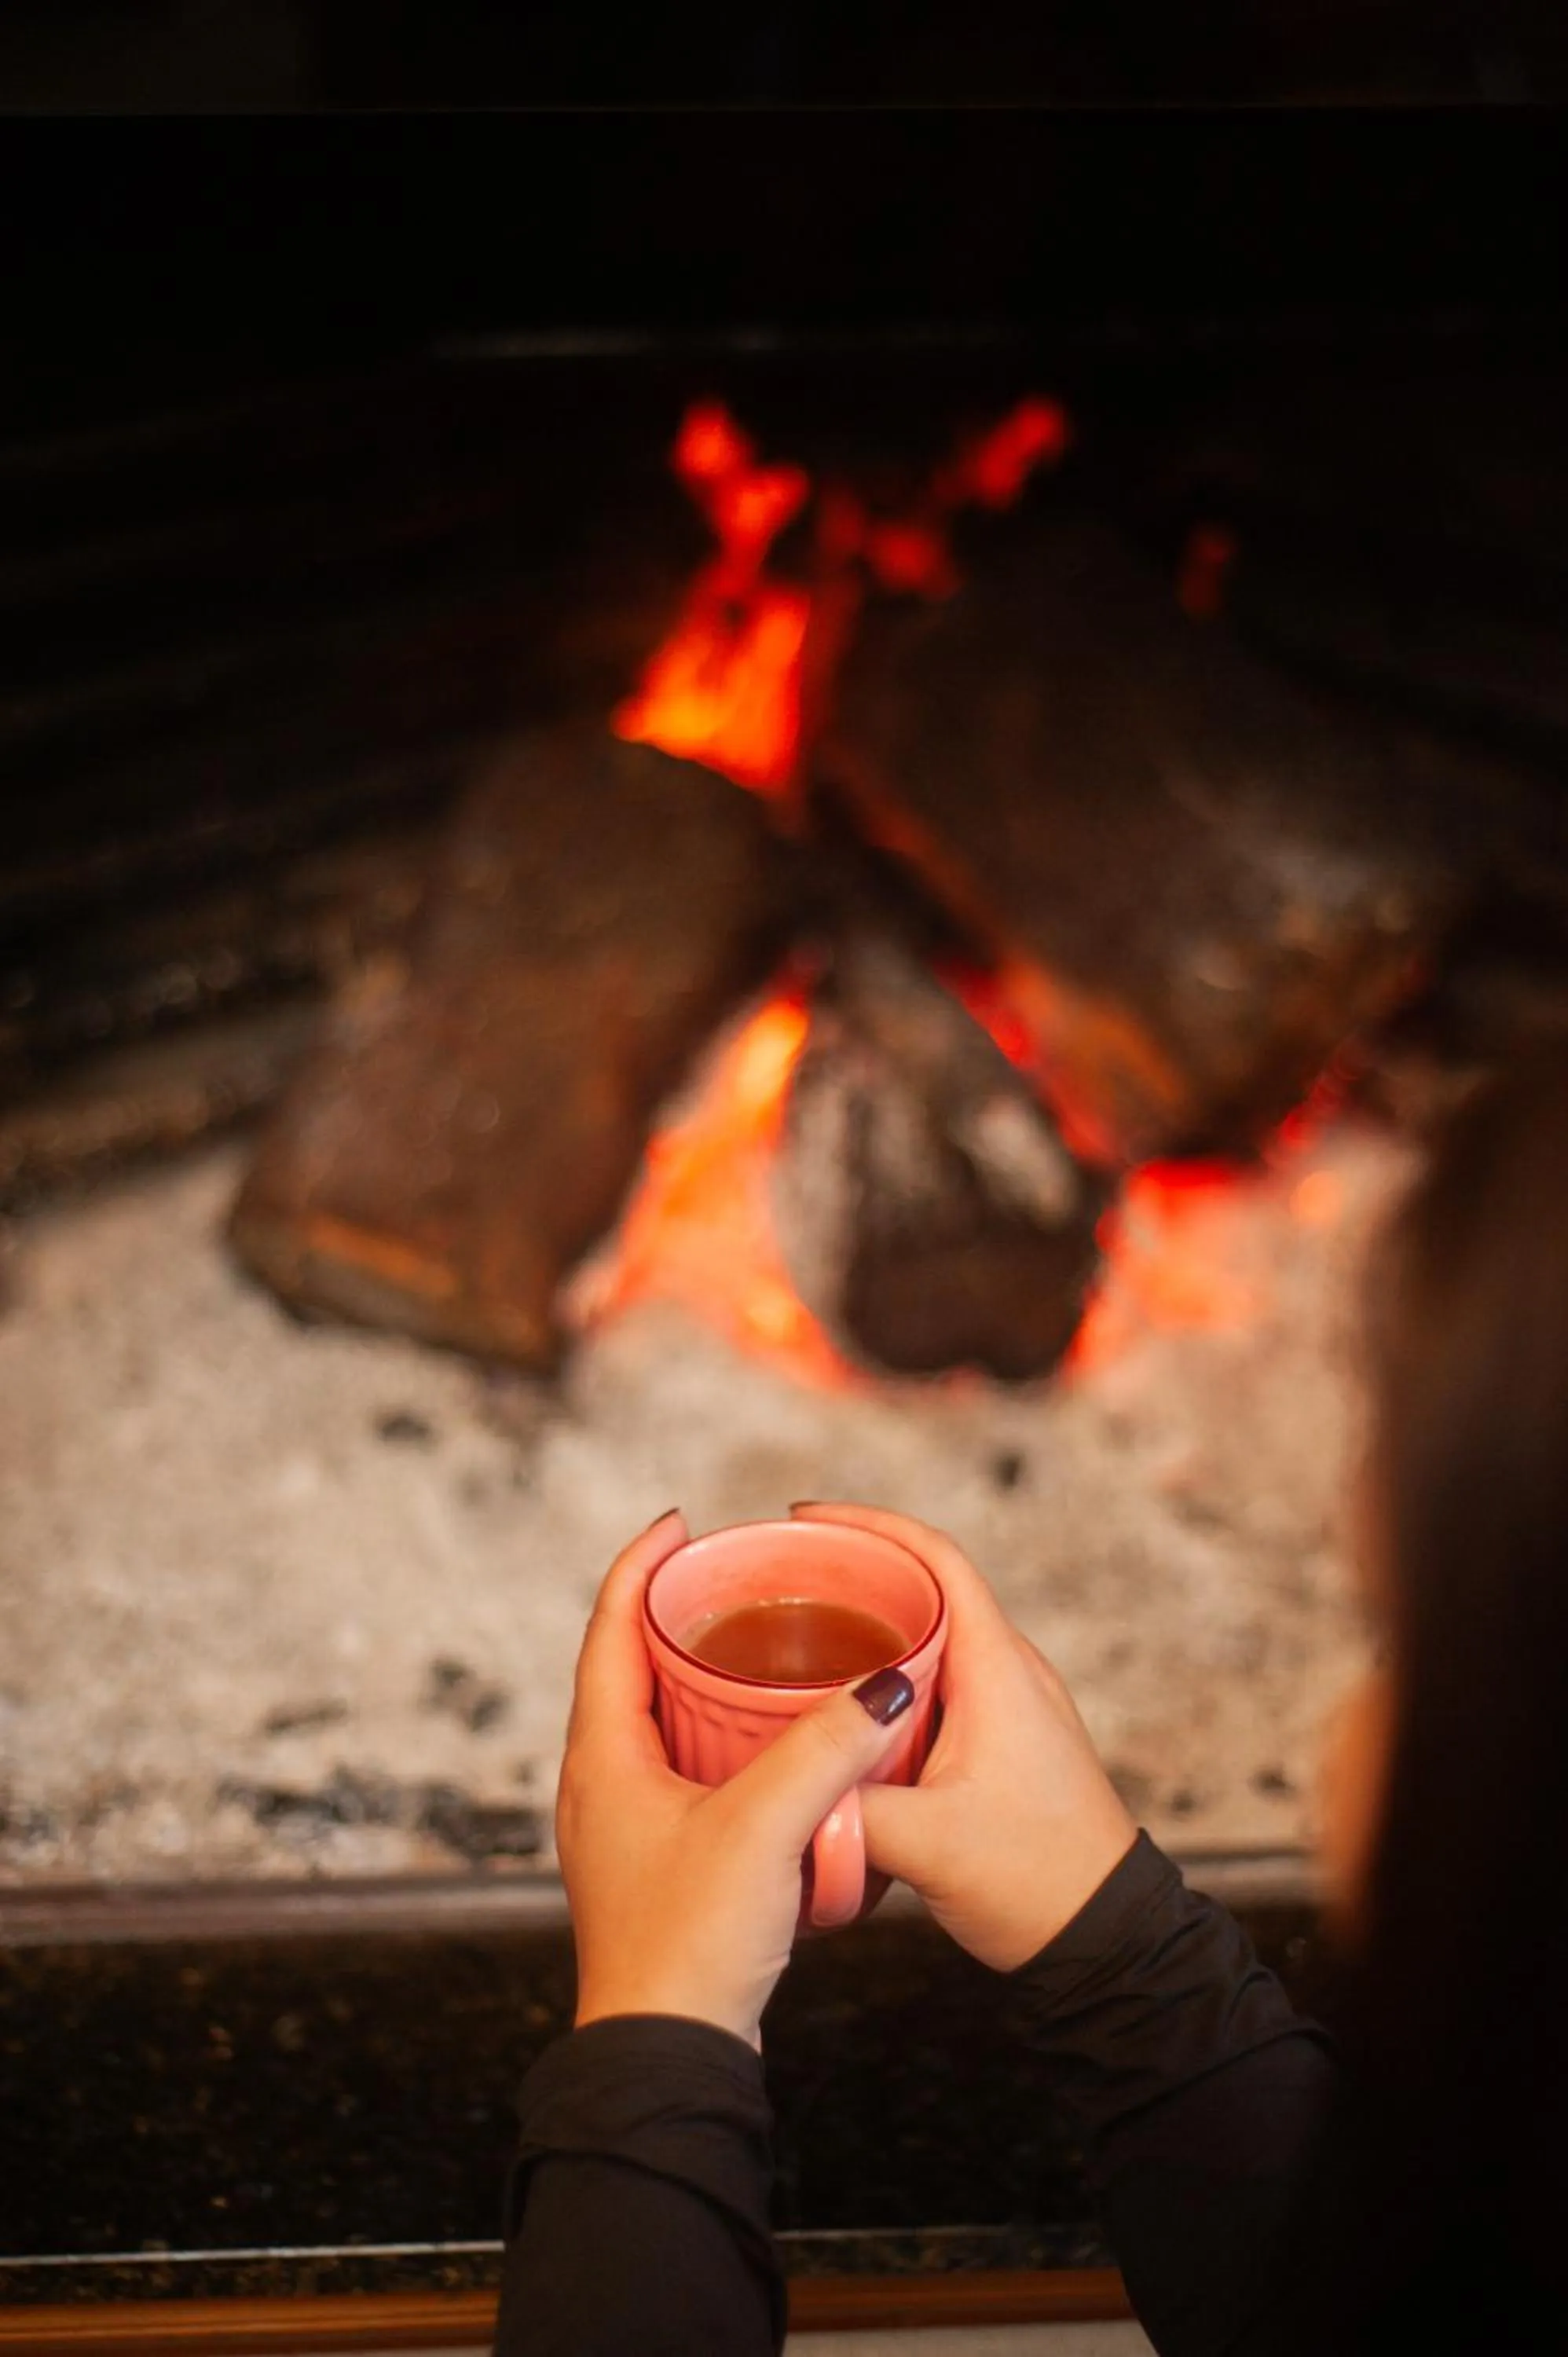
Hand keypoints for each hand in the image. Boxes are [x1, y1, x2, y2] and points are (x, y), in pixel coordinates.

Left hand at [557, 1510, 917, 2048]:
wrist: (667, 2060)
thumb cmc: (689, 1944)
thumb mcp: (764, 1829)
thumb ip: (826, 1751)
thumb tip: (886, 1689)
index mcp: (602, 1755)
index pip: (608, 1628)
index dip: (640, 1566)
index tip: (680, 1522)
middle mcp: (600, 1784)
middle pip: (627, 1669)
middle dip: (674, 1614)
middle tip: (730, 1577)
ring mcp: (623, 1829)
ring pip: (655, 1724)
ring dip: (696, 1678)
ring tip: (754, 1647)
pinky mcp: (655, 1866)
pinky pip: (679, 1772)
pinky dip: (717, 1738)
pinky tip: (768, 1748)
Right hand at [792, 1504, 1136, 1972]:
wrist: (1106, 1938)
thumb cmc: (1038, 1880)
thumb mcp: (928, 1844)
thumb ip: (847, 1807)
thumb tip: (780, 1783)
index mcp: (998, 1668)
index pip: (938, 1558)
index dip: (871, 1525)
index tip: (807, 1520)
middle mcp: (1009, 1671)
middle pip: (930, 1586)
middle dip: (858, 1568)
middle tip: (785, 1576)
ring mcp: (1011, 1705)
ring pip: (933, 1635)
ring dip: (873, 1622)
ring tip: (798, 1628)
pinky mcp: (1004, 1741)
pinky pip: (940, 1679)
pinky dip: (889, 1672)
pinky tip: (841, 1704)